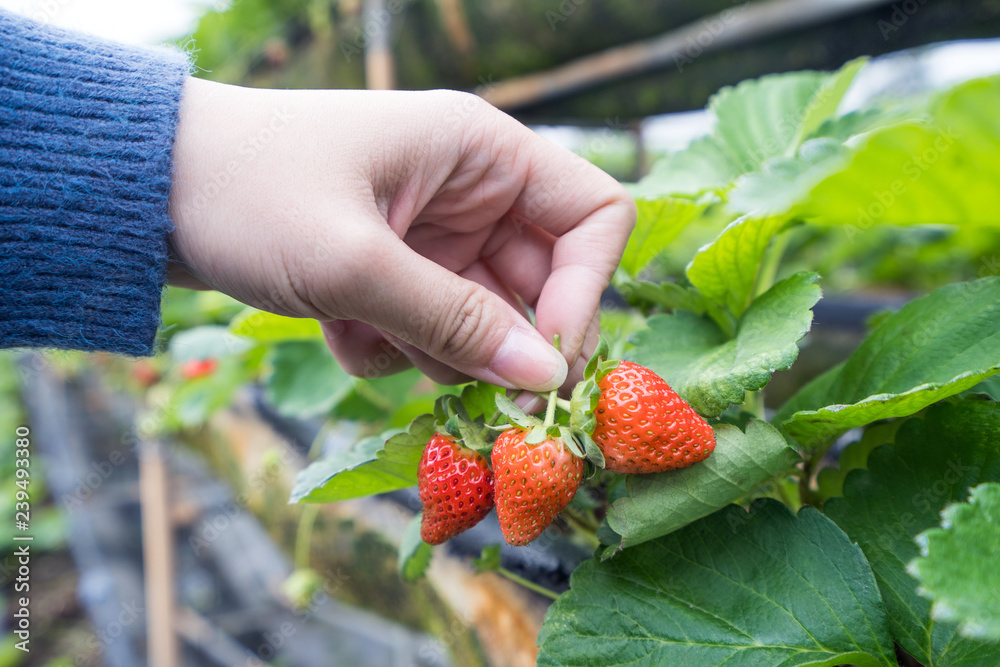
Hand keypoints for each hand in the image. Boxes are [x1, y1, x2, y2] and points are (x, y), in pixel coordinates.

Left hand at [168, 78, 634, 392]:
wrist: (145, 191)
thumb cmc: (246, 192)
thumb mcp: (355, 262)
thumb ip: (456, 323)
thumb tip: (545, 378)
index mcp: (481, 152)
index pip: (593, 217)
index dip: (584, 290)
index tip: (546, 358)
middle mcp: (470, 192)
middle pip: (541, 285)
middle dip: (502, 343)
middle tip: (475, 400)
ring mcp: (433, 236)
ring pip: (481, 322)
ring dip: (432, 349)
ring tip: (364, 328)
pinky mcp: (395, 273)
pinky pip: (427, 333)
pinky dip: (388, 345)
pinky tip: (333, 324)